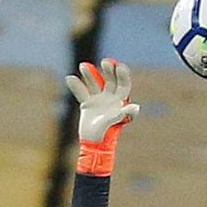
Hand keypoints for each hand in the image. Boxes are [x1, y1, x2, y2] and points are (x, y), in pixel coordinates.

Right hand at [66, 59, 137, 175]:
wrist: (93, 144)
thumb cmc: (107, 133)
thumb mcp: (117, 121)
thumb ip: (124, 113)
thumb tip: (136, 107)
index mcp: (120, 101)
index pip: (123, 85)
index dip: (122, 75)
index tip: (118, 66)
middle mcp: (110, 98)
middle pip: (110, 80)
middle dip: (108, 70)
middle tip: (105, 62)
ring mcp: (99, 100)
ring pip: (95, 84)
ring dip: (90, 74)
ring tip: (83, 65)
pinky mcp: (87, 104)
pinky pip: (82, 92)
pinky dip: (76, 86)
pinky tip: (70, 78)